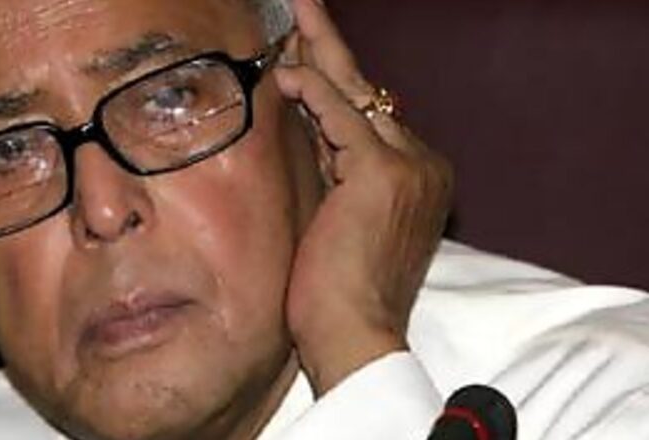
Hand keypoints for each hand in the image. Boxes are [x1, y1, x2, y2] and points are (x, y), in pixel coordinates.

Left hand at [275, 0, 452, 395]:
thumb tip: (310, 124)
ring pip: (357, 96)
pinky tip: (289, 72)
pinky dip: (315, 94)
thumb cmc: (339, 289)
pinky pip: (343, 119)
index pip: (368, 115)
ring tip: (296, 16)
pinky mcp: (383, 175)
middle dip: (331, 50)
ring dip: (321, 55)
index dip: (333, 83)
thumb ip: (336, 167)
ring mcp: (409, 167)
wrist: (355, 335)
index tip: (305, 55)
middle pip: (368, 94)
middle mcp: (422, 165)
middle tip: (305, 9)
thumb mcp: (340, 215)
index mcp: (416, 177)